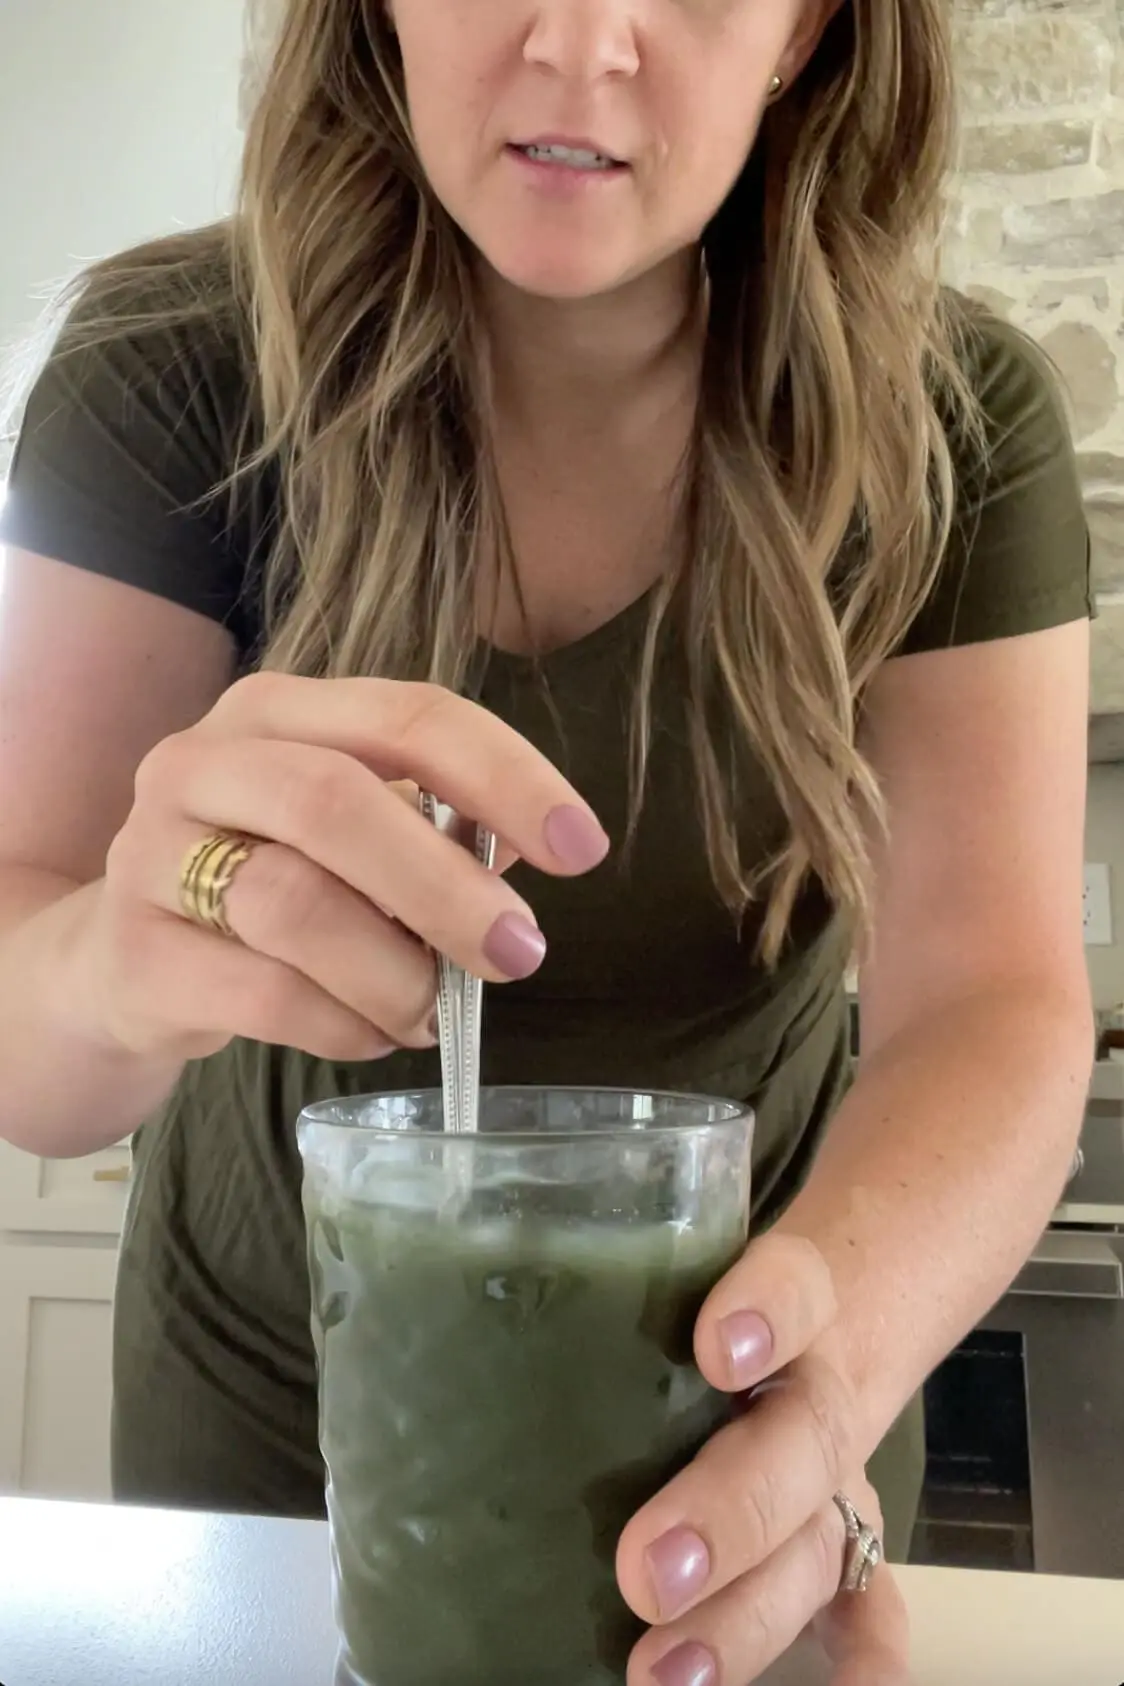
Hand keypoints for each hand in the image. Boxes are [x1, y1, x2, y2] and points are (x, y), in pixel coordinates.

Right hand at [73, 673, 607, 1062]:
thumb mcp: (344, 837)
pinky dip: (345, 1026)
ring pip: (295, 906)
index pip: (407, 715)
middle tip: (519, 952)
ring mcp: (152, 855)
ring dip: (394, 973)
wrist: (114, 961)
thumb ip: (427, 830)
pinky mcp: (136, 955)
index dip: (506, 777)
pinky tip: (374, 1034)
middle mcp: (202, 761)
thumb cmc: (262, 883)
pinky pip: (265, 996)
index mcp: (276, 711)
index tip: (583, 848)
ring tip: (433, 1012)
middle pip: (336, 801)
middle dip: (447, 887)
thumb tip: (521, 859)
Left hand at [616, 1233, 911, 1685]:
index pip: (792, 1282)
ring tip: (666, 1669)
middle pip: (797, 1442)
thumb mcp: (652, 1278)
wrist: (812, 1334)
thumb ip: (572, 1295)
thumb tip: (393, 1326)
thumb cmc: (687, 1313)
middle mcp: (811, 1390)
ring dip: (749, 1614)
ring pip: (817, 1540)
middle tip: (646, 1569)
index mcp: (783, 1302)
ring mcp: (835, 1477)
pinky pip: (872, 1607)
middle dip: (729, 1511)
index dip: (765, 1310)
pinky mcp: (845, 1543)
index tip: (715, 1344)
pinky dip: (864, 1657)